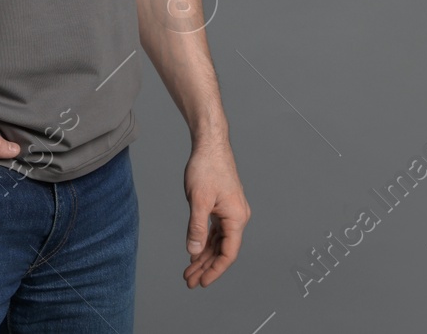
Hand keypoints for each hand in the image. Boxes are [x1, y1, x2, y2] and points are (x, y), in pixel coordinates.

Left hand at [182, 139, 250, 287]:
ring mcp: (230, 212)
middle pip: (222, 250)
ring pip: (217, 241)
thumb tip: (194, 251)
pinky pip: (215, 231)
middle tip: (189, 281)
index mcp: (236, 218)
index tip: (202, 282)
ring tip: (189, 271)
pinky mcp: (222, 206)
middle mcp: (237, 217)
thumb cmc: (207, 168)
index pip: (228, 253)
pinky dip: (205, 242)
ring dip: (204, 256)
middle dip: (206, 267)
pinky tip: (195, 252)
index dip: (215, 270)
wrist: (210, 144)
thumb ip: (197, 227)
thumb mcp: (198, 200)